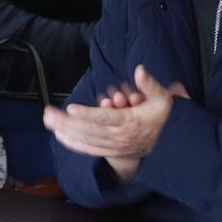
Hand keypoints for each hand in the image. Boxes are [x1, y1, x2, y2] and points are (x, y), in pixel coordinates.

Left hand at [43, 65, 188, 180]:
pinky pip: (90, 149)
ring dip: (66, 131)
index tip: (71, 109)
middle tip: (47, 113)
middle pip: (89, 130)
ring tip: (48, 122)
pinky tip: (60, 136)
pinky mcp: (112, 152)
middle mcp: (120, 136)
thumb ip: (149, 84)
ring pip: (86, 140)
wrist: (175, 145)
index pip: (105, 119)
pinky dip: (74, 143)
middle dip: (66, 122)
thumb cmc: (165, 117)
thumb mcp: (163, 98)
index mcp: (130, 122)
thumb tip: (139, 69)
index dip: (88, 114)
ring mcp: (115, 146)